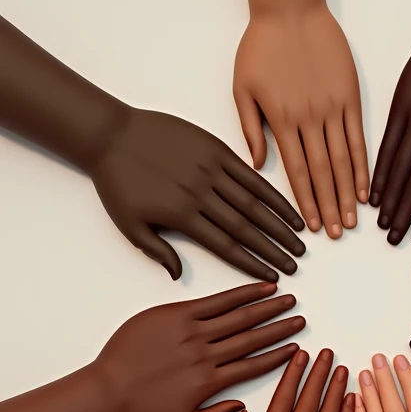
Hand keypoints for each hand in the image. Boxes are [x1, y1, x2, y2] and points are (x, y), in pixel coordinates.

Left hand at [88, 107, 305, 280]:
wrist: (110, 134)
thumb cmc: (117, 181)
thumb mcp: (129, 225)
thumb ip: (158, 252)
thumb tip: (178, 276)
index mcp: (181, 217)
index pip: (226, 247)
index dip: (252, 263)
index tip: (271, 276)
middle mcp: (201, 195)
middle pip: (246, 227)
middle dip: (274, 248)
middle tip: (295, 264)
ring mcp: (210, 170)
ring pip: (253, 202)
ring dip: (279, 223)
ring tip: (300, 239)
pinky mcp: (214, 148)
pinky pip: (248, 174)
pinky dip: (270, 191)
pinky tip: (285, 204)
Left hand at [95, 282, 304, 411]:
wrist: (107, 393)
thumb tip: (242, 407)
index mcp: (210, 382)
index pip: (253, 365)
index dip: (278, 356)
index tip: (296, 348)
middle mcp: (206, 355)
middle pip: (252, 337)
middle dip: (279, 328)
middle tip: (300, 319)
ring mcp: (192, 332)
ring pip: (238, 316)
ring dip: (265, 307)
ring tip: (287, 300)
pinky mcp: (176, 315)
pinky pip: (215, 301)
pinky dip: (239, 293)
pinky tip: (257, 288)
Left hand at [233, 4, 369, 237]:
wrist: (290, 9)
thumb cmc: (261, 45)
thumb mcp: (242, 87)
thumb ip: (250, 128)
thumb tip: (257, 165)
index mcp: (282, 119)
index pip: (296, 171)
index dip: (306, 202)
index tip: (313, 226)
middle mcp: (310, 118)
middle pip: (322, 173)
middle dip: (330, 206)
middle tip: (338, 234)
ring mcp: (333, 107)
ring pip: (343, 160)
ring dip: (348, 192)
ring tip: (353, 219)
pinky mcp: (350, 95)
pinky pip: (358, 136)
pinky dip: (363, 163)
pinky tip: (366, 185)